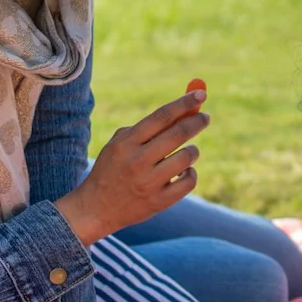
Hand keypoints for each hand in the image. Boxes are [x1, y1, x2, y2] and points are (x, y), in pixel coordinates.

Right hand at [55, 90, 209, 245]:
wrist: (96, 208)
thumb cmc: (113, 169)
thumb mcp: (120, 144)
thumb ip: (148, 128)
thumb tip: (184, 111)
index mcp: (126, 142)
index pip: (162, 116)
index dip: (184, 103)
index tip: (201, 94)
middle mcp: (138, 161)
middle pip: (178, 134)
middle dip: (197, 122)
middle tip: (205, 117)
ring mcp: (149, 182)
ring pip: (187, 157)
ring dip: (193, 150)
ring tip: (188, 151)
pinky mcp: (160, 201)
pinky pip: (189, 181)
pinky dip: (191, 173)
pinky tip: (184, 172)